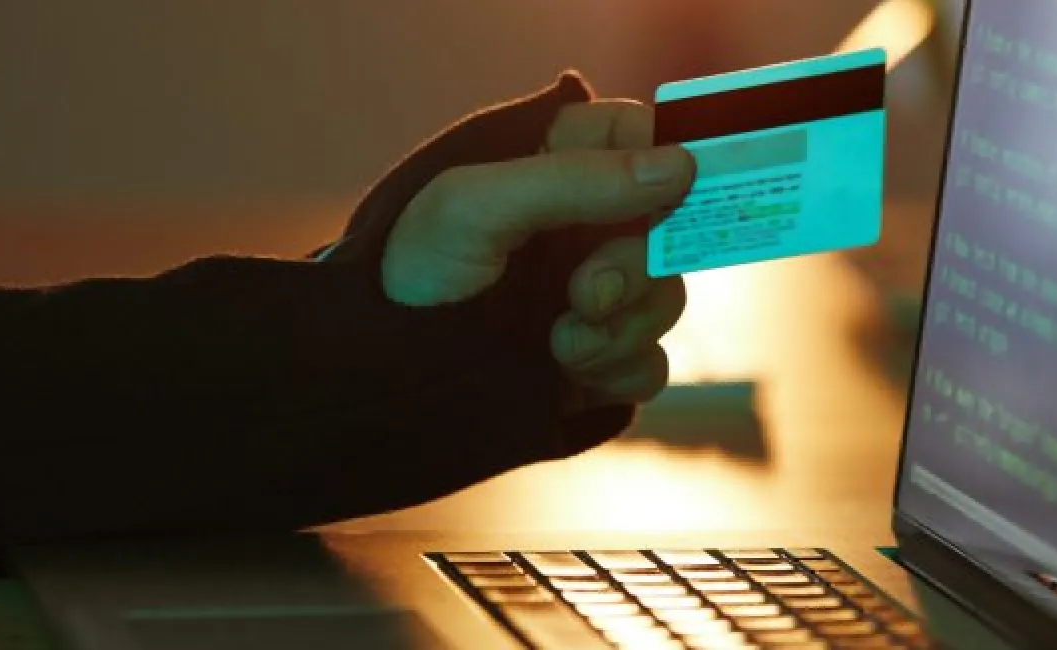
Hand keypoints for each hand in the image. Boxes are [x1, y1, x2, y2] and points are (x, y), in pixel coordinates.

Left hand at [382, 99, 693, 407]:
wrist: (377, 383)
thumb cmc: (408, 274)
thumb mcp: (476, 208)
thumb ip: (575, 181)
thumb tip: (678, 167)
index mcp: (554, 166)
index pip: (641, 138)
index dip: (667, 162)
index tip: (670, 194)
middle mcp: (583, 226)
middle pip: (668, 229)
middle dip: (634, 270)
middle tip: (584, 295)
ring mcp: (594, 296)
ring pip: (665, 299)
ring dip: (623, 328)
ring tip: (560, 347)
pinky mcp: (597, 361)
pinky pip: (651, 363)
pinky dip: (622, 370)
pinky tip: (570, 375)